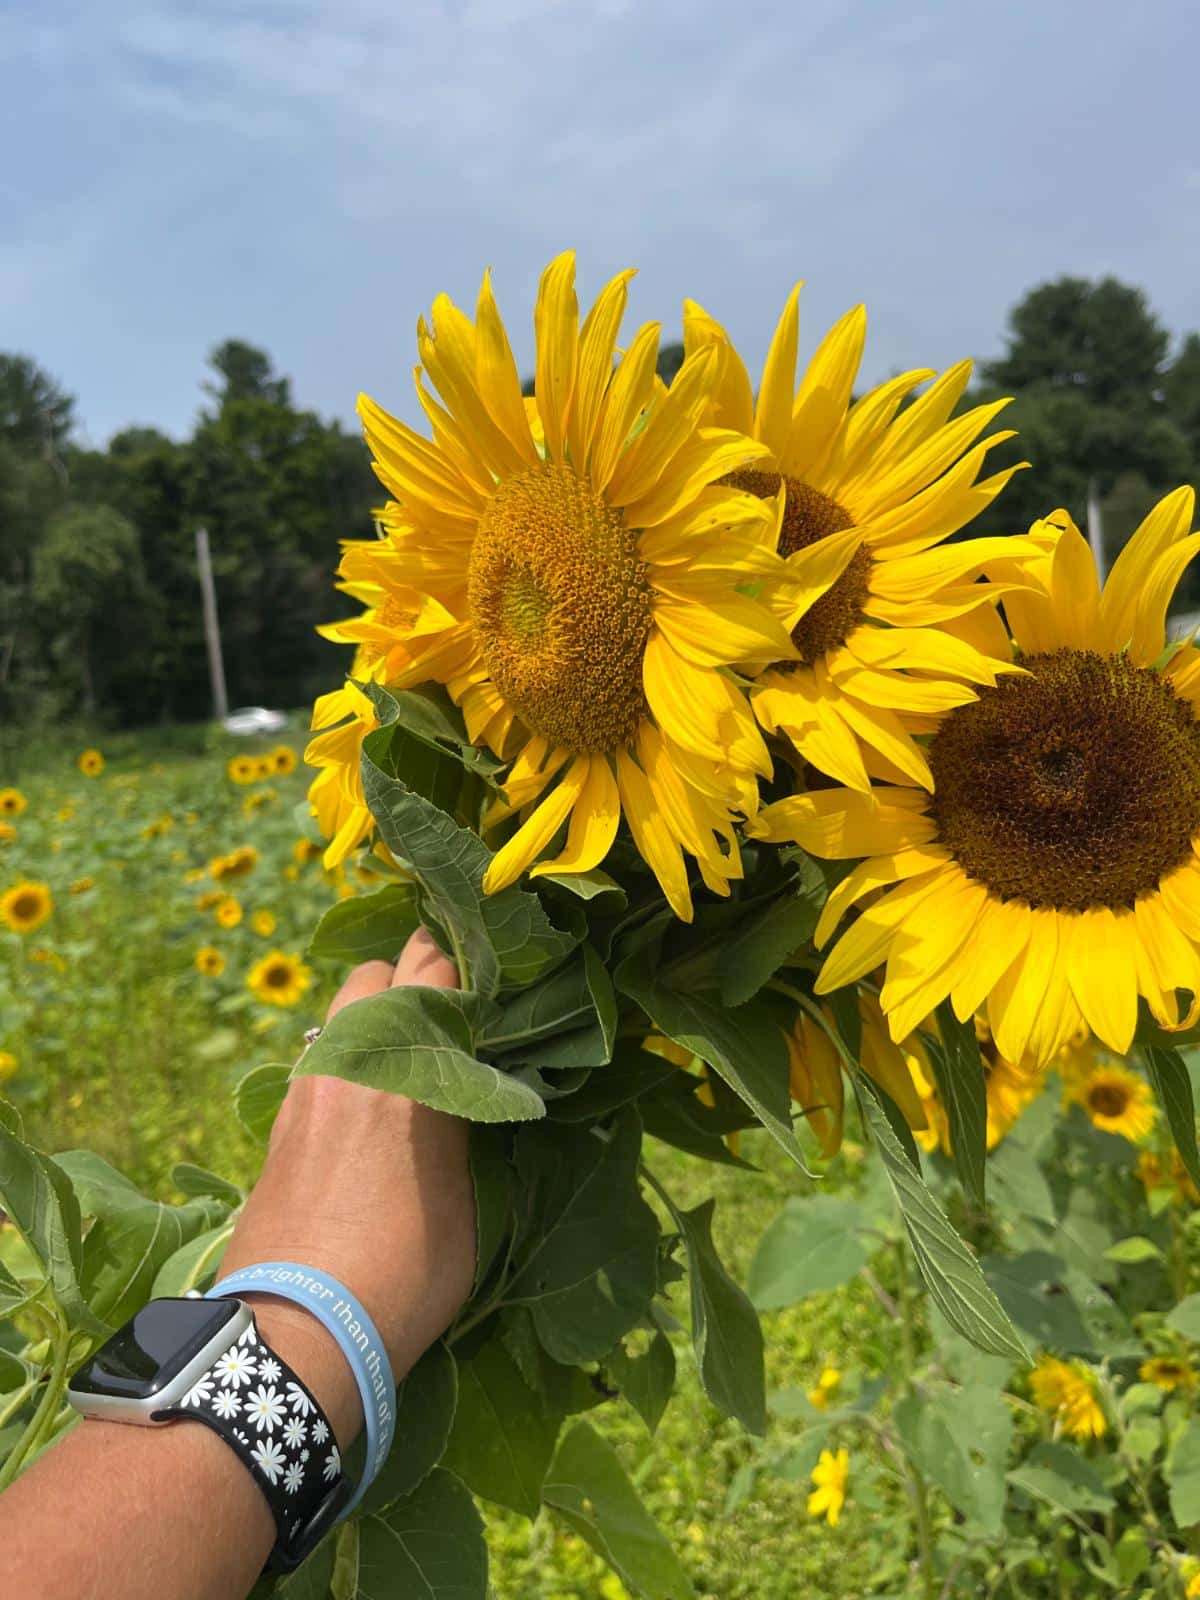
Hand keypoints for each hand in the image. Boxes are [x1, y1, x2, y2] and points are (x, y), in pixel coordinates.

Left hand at [218, 929, 475, 1444]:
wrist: (299, 1331)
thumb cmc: (406, 1273)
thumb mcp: (474, 1206)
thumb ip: (476, 1133)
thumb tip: (487, 1096)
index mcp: (412, 1066)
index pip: (437, 966)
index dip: (469, 963)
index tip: (496, 984)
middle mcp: (354, 1056)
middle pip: (382, 969)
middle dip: (417, 977)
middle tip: (453, 1014)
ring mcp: (309, 1082)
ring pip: (343, 1008)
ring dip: (376, 1015)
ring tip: (410, 1057)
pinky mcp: (280, 1116)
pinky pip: (320, 1054)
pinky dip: (348, 1056)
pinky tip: (370, 1099)